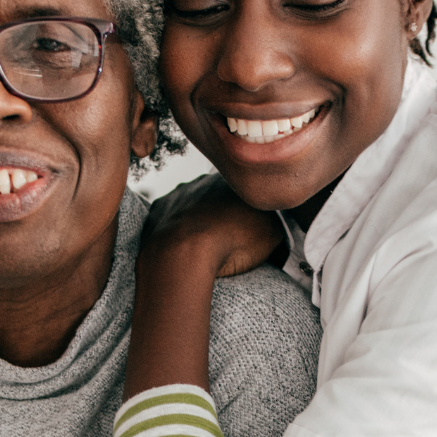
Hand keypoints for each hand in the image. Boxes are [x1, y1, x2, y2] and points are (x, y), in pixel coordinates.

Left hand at [142, 174, 284, 280]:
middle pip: (214, 198)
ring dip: (197, 223)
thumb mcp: (271, 235)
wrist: (185, 254)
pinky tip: (184, 250)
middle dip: (220, 216)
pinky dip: (176, 233)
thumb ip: (278, 225)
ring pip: (190, 208)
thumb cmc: (231, 244)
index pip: (242, 193)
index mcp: (230, 182)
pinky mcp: (157, 213)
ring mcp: (176, 196)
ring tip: (205, 249)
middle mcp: (202, 182)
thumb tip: (280, 229)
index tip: (249, 233)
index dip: (247, 214)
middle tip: (228, 241)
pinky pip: (169, 220)